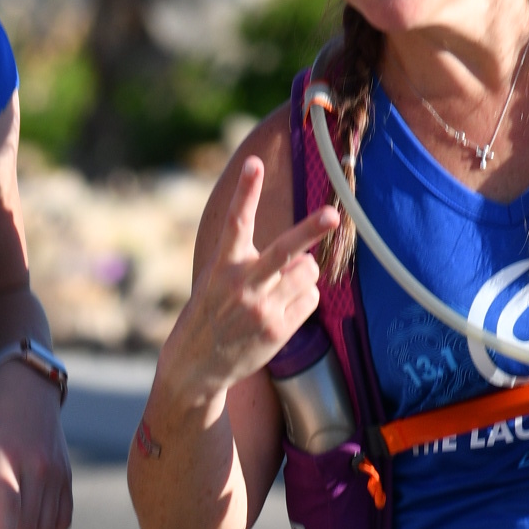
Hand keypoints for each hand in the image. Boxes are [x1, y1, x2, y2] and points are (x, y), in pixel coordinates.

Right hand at [163, 147, 342, 415]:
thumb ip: (248, 258)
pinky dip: (303, 298)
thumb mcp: (214, 278)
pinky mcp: (277, 330)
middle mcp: (242, 285)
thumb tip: (304, 254)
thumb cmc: (211, 311)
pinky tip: (281, 310)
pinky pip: (311, 298)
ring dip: (303, 273)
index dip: (245, 191)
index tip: (252, 163)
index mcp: (222, 265)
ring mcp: (261, 309)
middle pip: (283, 251)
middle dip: (310, 230)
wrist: (196, 365)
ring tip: (281, 287)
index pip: (236, 222)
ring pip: (308, 271)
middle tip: (332, 214)